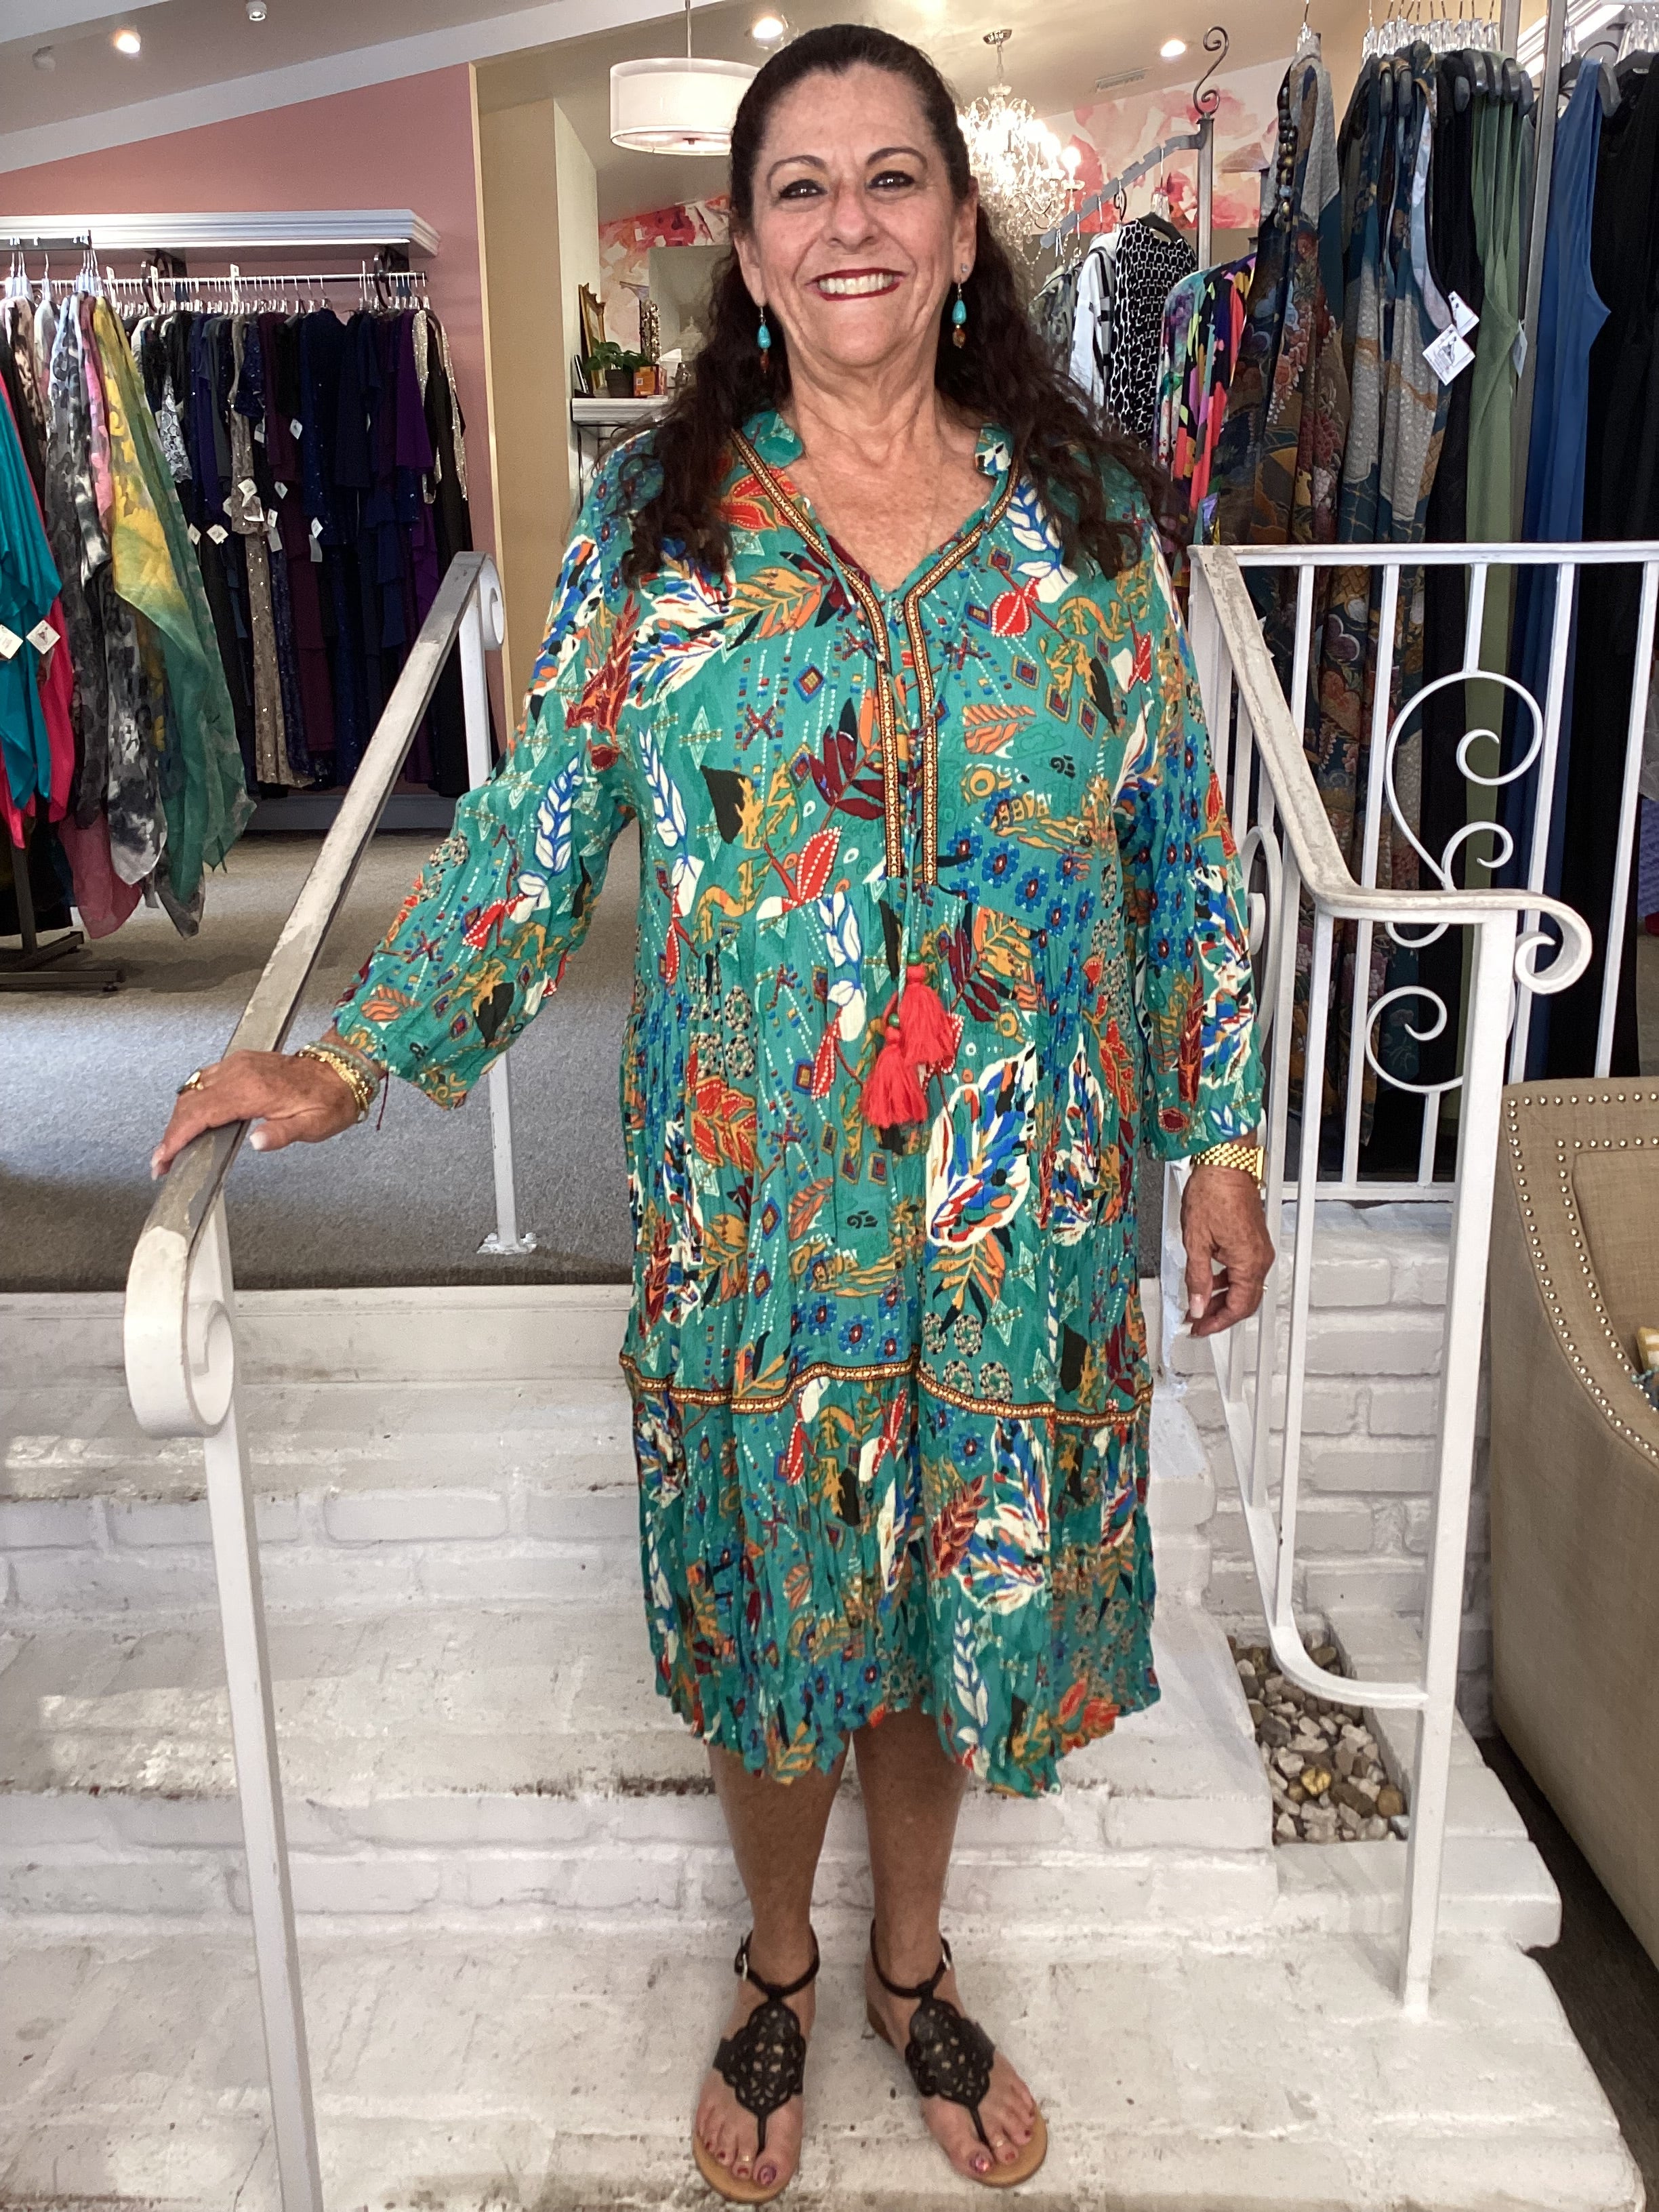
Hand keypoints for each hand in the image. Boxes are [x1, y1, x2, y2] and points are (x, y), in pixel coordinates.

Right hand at [151, 1049, 361, 1179]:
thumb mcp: (314, 1125)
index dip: (177, 1137)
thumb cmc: (329, 1099)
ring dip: (179, 1118)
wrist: (339, 1071)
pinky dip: (192, 1103)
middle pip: (188, 1103)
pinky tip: (193, 1121)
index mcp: (253, 1089)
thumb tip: (257, 1142)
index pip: (201, 1113)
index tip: (164, 1157)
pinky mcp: (239, 1063)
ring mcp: (237, 1065)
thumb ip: (282, 1135)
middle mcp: (240, 1072)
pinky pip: (204, 1081)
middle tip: (163, 1161)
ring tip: (174, 1146)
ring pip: (192, 1090)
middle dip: (171, 1133)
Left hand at [1181, 1165, 1274, 1337]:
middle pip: (1245, 1301)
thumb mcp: (1196, 1241)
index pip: (1237, 1308)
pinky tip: (1209, 1280)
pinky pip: (1245, 1270)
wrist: (1225, 1164)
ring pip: (1245, 1286)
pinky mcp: (1255, 1240)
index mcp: (1248, 1262)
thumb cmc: (1213, 1192)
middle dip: (1220, 1315)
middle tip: (1198, 1322)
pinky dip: (1227, 1281)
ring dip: (1223, 1298)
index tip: (1198, 1329)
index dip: (1216, 1323)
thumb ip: (1197, 1278)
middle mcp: (1260, 1257)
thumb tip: (1197, 1305)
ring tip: (1199, 1303)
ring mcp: (1260, 1248)